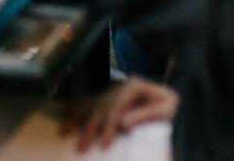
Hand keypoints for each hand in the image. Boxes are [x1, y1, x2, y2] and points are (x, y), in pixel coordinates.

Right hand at [62, 79, 178, 151]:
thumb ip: (146, 114)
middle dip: (91, 128)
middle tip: (83, 147)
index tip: (105, 145)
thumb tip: (122, 122)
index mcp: (134, 85)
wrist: (169, 102)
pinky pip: (87, 103)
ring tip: (64, 133)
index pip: (117, 106)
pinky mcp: (107, 98)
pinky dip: (74, 111)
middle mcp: (119, 86)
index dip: (109, 125)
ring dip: (76, 119)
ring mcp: (111, 91)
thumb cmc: (169, 107)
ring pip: (90, 103)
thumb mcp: (166, 109)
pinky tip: (64, 120)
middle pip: (101, 107)